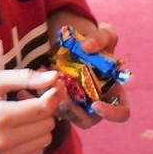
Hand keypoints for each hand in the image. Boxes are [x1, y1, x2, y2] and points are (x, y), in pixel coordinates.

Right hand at [0, 67, 65, 153]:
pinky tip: (18, 129)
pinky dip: (33, 140)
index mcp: (1, 117)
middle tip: (27, 99)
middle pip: (47, 125)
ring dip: (39, 125)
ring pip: (45, 141)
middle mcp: (4, 141)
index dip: (52, 96)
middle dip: (43, 110)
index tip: (51, 86)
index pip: (43, 109)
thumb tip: (55, 77)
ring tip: (21, 115)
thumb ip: (26, 77)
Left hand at [47, 10, 130, 126]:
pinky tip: (31, 84)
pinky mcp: (57, 102)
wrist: (73, 41)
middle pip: (89, 119)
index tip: (96, 104)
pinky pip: (50, 108)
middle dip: (74, 110)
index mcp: (113, 91)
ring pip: (66, 116)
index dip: (111, 113)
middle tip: (61, 95)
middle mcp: (95, 102)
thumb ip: (102, 37)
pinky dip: (40, 98)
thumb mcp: (104, 34)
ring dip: (55, 105)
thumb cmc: (95, 41)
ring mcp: (76, 104)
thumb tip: (88, 47)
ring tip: (44, 86)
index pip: (121, 113)